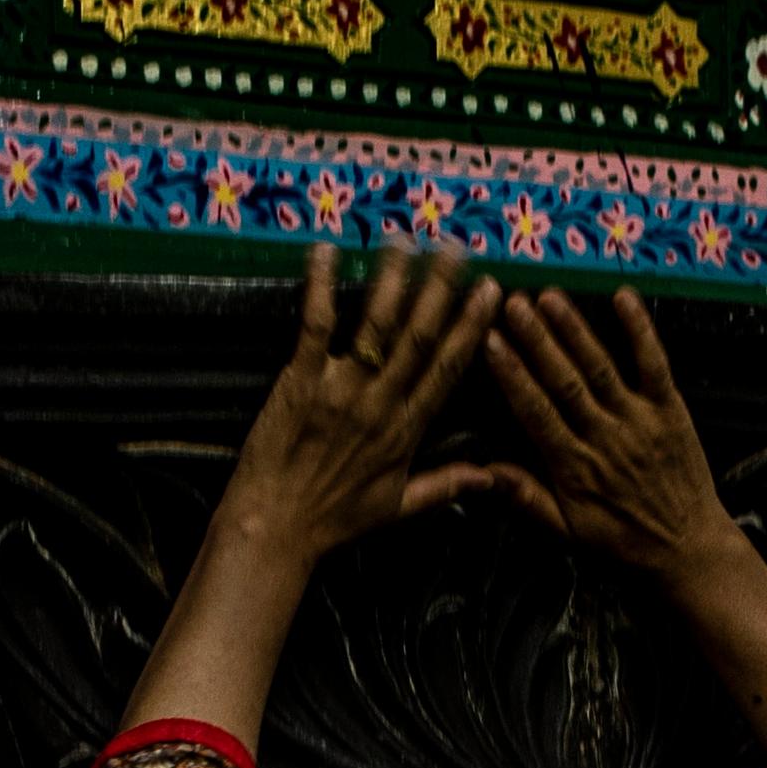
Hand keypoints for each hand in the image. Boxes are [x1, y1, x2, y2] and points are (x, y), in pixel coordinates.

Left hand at [211, 242, 505, 568]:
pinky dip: (319, 286)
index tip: (491, 290)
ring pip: (376, 323)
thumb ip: (444, 486)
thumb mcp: (396, 509)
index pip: (448, 369)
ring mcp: (341, 389)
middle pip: (419, 336)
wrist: (275, 527)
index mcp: (407, 429)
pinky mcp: (301, 381)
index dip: (471, 327)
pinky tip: (325, 251)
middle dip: (440, 288)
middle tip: (455, 247)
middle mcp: (381, 402)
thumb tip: (489, 477)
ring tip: (404, 239)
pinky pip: (315, 325)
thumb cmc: (332, 521)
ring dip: (392, 278)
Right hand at [480, 287, 740, 579]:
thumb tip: (483, 472)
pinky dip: (640, 330)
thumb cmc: (622, 541)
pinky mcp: (671, 410)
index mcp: (574, 468)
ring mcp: (640, 420)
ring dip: (575, 330)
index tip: (489, 342)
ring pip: (601, 368)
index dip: (511, 375)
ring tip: (550, 297)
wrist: (687, 549)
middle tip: (513, 303)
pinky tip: (623, 297)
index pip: (535, 412)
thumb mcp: (566, 533)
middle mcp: (605, 438)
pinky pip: (654, 364)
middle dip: (537, 340)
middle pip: (564, 382)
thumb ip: (526, 498)